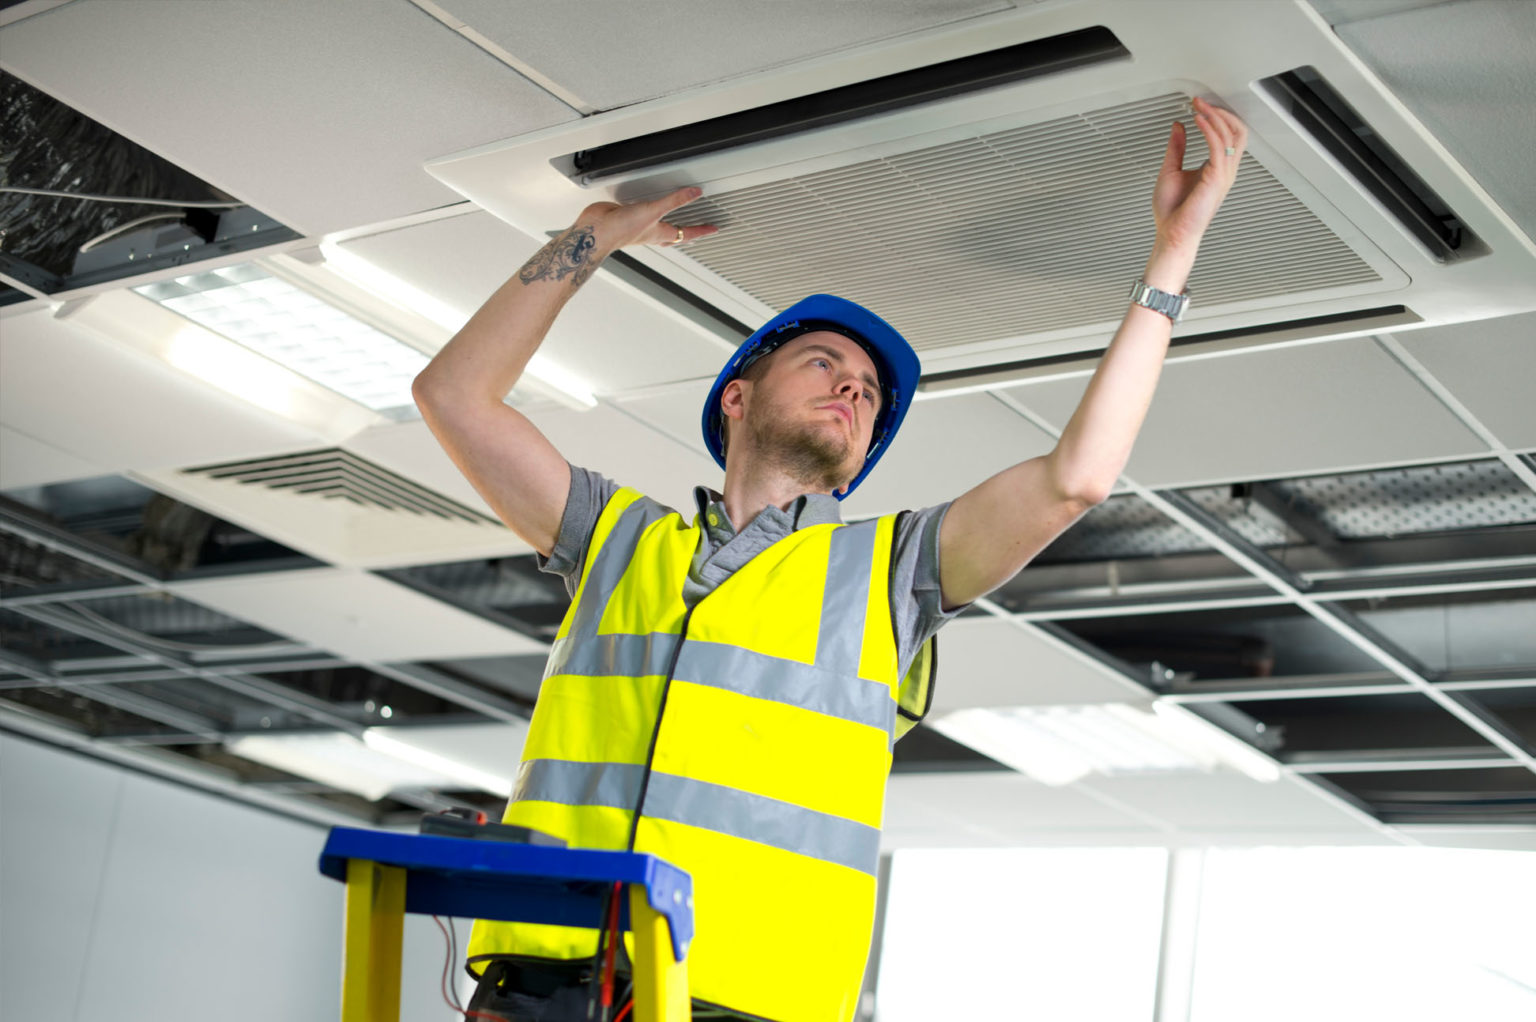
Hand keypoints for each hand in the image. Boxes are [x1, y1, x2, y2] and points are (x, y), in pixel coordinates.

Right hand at [577, 186, 717, 253]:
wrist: (596, 231)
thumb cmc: (622, 229)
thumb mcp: (654, 211)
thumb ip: (675, 200)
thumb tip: (694, 193)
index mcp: (660, 233)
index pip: (687, 233)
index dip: (701, 230)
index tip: (712, 229)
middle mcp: (650, 231)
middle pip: (673, 235)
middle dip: (685, 233)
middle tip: (696, 231)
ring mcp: (638, 225)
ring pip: (658, 227)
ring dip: (667, 225)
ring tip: (676, 219)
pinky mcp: (626, 217)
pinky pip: (641, 215)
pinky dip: (647, 212)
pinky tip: (644, 206)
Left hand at [1150, 97, 1247, 252]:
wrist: (1171, 234)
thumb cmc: (1172, 212)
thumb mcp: (1170, 170)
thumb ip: (1177, 148)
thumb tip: (1178, 127)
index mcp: (1217, 169)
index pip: (1228, 135)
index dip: (1216, 117)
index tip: (1197, 105)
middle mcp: (1224, 170)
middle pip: (1237, 131)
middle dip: (1220, 112)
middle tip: (1200, 102)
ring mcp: (1223, 174)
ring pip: (1230, 135)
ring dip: (1214, 116)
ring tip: (1198, 107)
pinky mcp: (1216, 178)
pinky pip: (1217, 146)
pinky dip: (1208, 130)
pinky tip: (1197, 120)